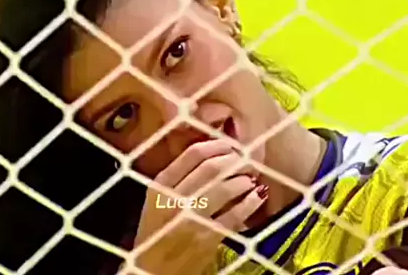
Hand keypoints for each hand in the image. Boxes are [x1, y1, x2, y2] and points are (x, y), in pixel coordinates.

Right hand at [132, 139, 267, 274]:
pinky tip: (256, 197)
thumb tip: (215, 153)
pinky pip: (234, 215)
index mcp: (160, 185)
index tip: (229, 145)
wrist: (151, 271)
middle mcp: (174, 199)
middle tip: (245, 160)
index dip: (217, 145)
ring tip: (250, 178)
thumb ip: (179, 176)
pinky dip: (250, 203)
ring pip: (224, 188)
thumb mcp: (157, 199)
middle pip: (211, 167)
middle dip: (234, 160)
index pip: (193, 154)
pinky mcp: (206, 238)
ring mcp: (191, 219)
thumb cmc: (156, 232)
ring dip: (243, 179)